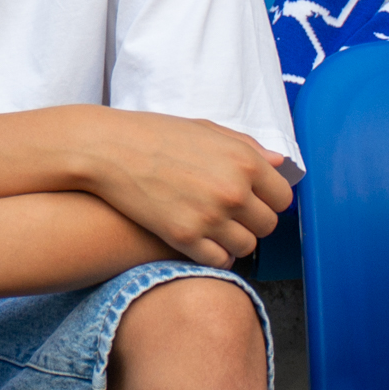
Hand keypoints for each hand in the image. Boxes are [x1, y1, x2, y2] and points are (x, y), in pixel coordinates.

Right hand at [86, 109, 293, 266]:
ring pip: (246, 247)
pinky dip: (214, 254)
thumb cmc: (152, 134)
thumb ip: (246, 146)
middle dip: (250, 221)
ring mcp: (209, 216)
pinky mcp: (184, 237)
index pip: (283, 198)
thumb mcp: (203, 129)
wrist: (106, 149)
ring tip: (212, 228)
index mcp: (244, 161)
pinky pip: (220, 260)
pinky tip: (200, 241)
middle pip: (267, 226)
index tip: (251, 200)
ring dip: (233, 240)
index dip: (267, 200)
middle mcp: (233, 191)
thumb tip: (280, 165)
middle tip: (227, 214)